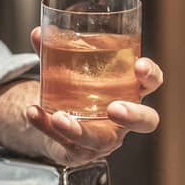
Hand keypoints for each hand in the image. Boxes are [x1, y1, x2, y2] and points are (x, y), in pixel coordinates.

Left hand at [19, 26, 163, 165]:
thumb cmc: (75, 92)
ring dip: (79, 129)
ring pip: (101, 140)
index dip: (151, 75)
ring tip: (59, 117)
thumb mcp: (66, 69)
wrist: (55, 124)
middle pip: (145, 121)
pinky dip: (46, 128)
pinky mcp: (80, 152)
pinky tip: (33, 113)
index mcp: (127, 91)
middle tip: (114, 108)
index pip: (150, 83)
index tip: (139, 66)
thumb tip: (38, 33)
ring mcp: (104, 139)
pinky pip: (66, 145)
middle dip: (133, 115)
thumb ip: (54, 51)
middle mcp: (122, 119)